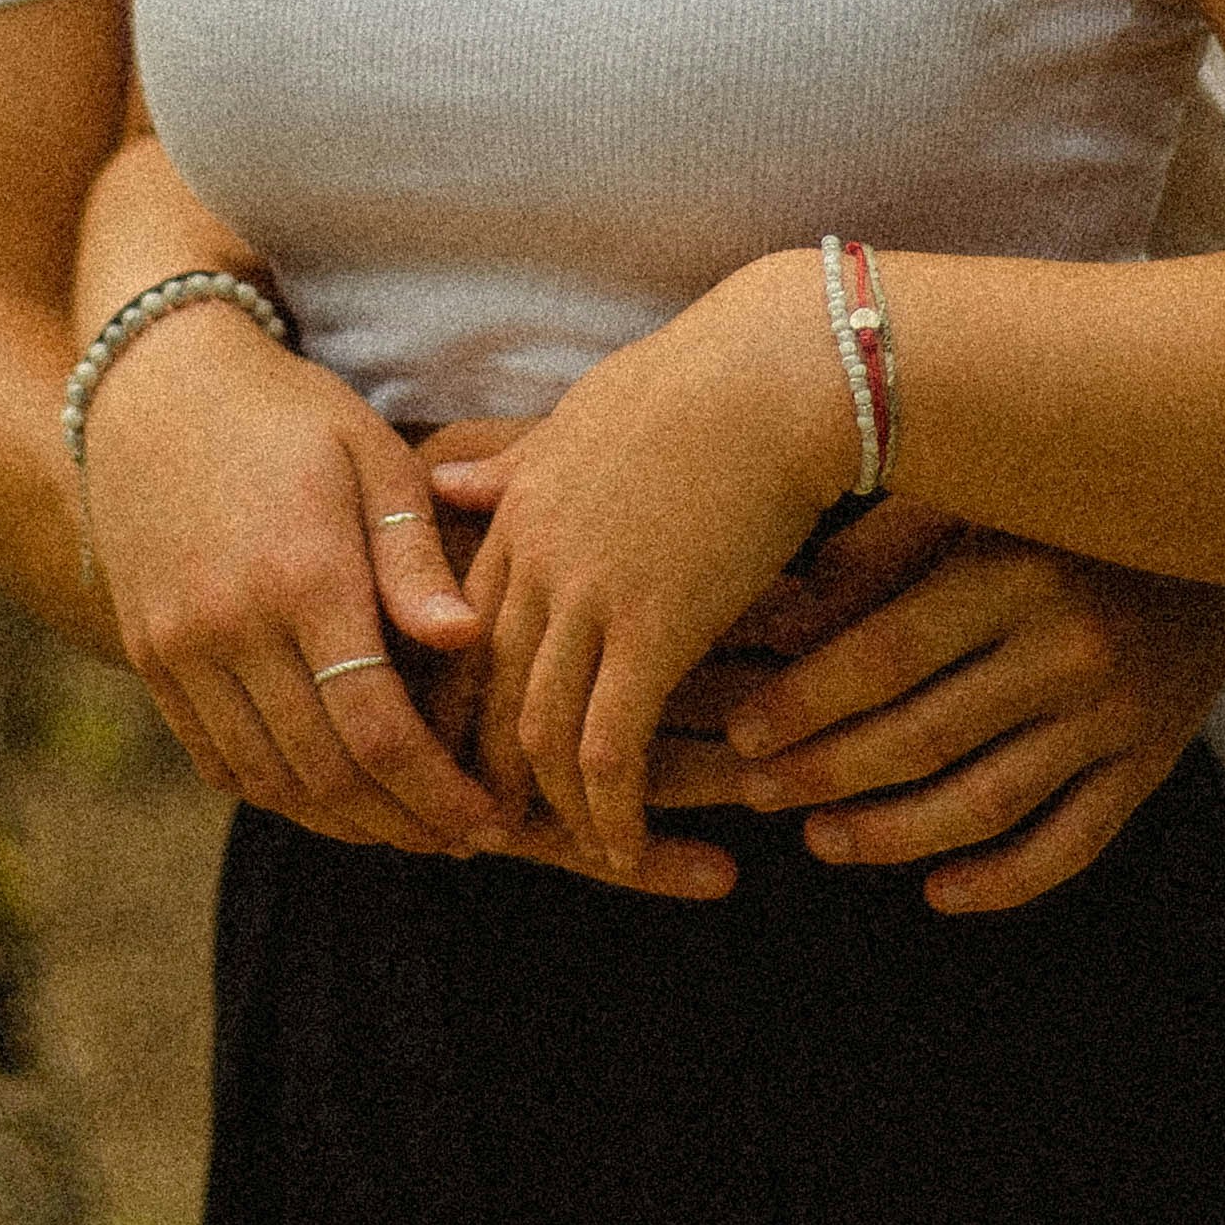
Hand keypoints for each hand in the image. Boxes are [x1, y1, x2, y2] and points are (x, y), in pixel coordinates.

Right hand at [77, 307, 503, 853]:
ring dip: (342, 822)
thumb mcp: (370, 455)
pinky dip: (275, 794)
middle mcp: (231, 625)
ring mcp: (179, 647)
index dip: (438, 792)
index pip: (377, 728)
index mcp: (302, 575)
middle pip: (326, 772)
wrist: (154, 385)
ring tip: (406, 828)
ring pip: (268, 780)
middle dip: (403, 822)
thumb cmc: (290, 414)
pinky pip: (214, 759)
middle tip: (464, 838)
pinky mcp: (146, 655)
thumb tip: (465, 638)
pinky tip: (329, 798)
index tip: (491, 818)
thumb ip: (413, 554)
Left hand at [407, 421, 737, 902]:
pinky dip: (610, 809)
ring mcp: (589, 594)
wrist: (781, 372)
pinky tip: (625, 850)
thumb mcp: (585, 414)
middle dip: (482, 768)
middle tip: (490, 829)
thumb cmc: (705, 378)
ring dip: (551, 805)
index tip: (464, 753)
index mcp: (519, 507)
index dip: (459, 699)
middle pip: (483, 689)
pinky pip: (610, 746)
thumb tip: (443, 479)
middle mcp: (536, 557)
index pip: (460, 628)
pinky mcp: (653, 629)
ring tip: (574, 851)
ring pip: (539, 729)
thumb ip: (514, 463)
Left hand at [714, 539, 1224, 914]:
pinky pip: (1072, 845)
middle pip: (924, 739)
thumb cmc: (1064, 498)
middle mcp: (1072, 648)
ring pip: (987, 805)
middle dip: (825, 775)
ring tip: (823, 841)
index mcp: (1016, 569)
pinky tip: (937, 893)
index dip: (804, 705)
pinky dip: (1002, 883)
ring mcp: (1119, 714)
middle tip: (758, 796)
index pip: (886, 656)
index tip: (740, 734)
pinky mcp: (1154, 761)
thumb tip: (773, 620)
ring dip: (893, 837)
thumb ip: (879, 552)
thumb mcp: (975, 495)